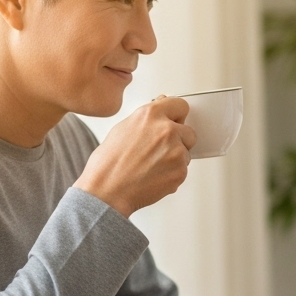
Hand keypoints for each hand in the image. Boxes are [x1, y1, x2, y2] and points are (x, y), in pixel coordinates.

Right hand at [74, 96, 195, 216]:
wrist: (107, 191)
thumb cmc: (109, 164)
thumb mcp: (123, 129)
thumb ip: (148, 118)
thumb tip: (161, 105)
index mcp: (150, 115)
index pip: (180, 105)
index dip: (176, 116)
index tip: (175, 121)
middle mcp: (166, 130)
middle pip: (189, 131)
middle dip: (179, 140)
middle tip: (159, 150)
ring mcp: (176, 151)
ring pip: (186, 152)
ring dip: (175, 158)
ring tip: (151, 165)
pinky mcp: (181, 171)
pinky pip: (183, 169)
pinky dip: (172, 173)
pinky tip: (153, 175)